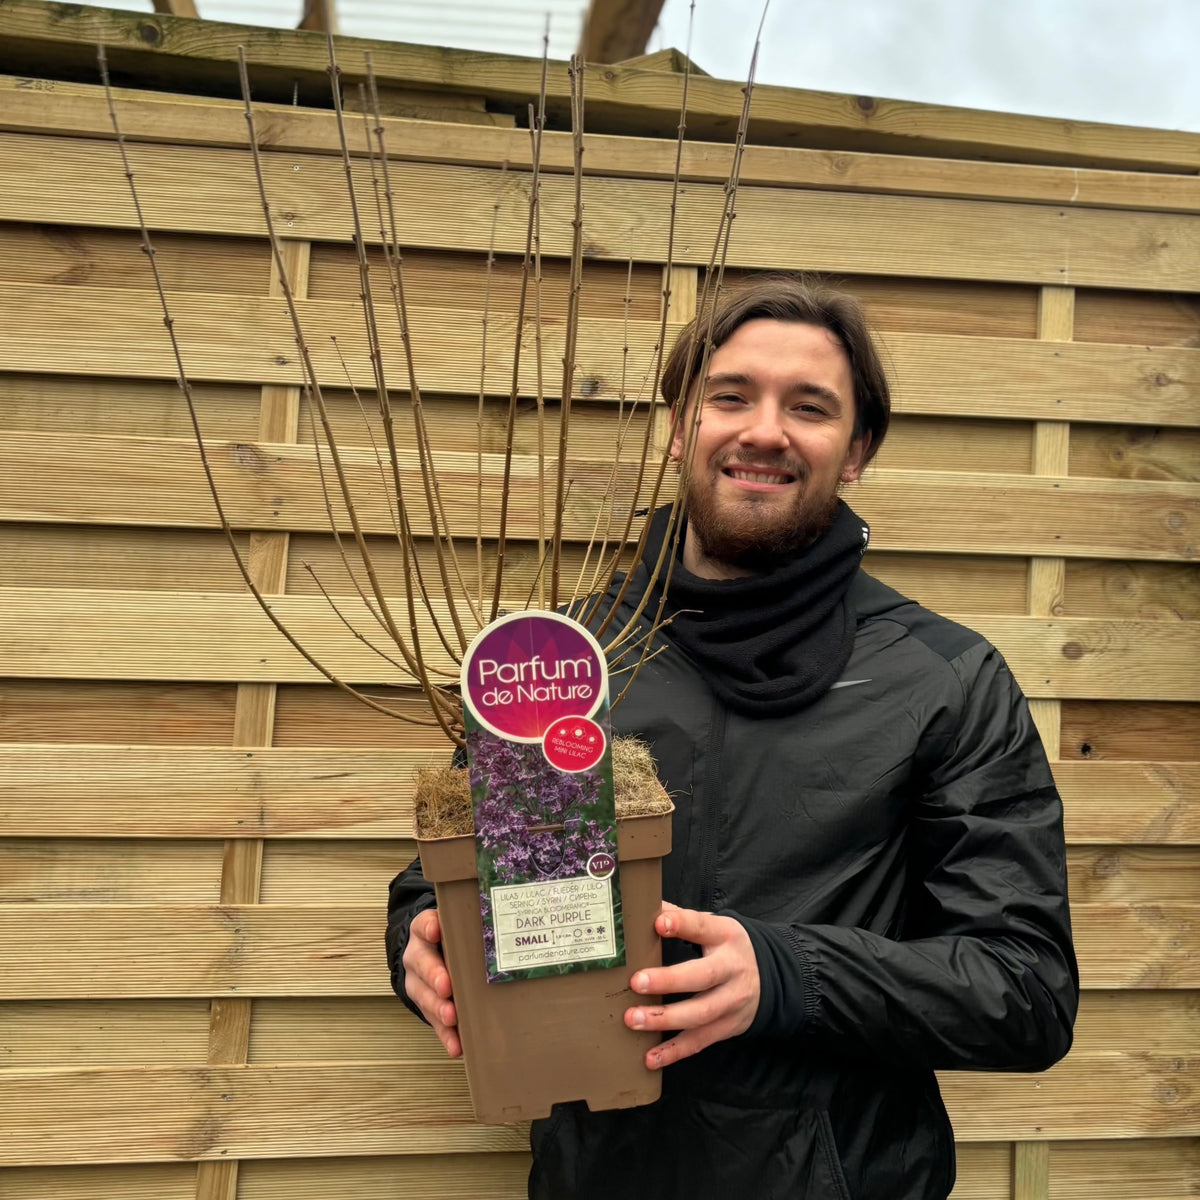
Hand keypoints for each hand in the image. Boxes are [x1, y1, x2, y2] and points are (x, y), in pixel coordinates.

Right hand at [402, 908, 461, 1057]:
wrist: (430, 953)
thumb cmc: (452, 940)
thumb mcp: (458, 928)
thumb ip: (474, 927)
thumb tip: (514, 928)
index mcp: (424, 931)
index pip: (423, 924)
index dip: (429, 927)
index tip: (436, 931)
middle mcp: (418, 955)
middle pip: (422, 962)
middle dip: (435, 975)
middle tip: (447, 987)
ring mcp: (418, 982)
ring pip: (424, 995)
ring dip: (439, 1007)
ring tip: (452, 1017)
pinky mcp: (425, 1006)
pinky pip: (434, 1022)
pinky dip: (446, 1035)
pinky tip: (457, 1045)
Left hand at [623, 901, 759, 1069]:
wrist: (773, 978)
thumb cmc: (728, 947)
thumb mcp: (714, 927)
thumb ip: (681, 918)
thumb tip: (644, 903)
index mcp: (725, 937)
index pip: (703, 927)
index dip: (682, 924)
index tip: (658, 923)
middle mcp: (731, 969)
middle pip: (702, 976)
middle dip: (668, 981)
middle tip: (637, 982)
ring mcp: (731, 1002)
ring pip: (700, 1014)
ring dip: (665, 1019)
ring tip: (633, 1019)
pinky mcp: (727, 1027)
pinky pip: (699, 1041)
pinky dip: (674, 1052)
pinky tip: (650, 1058)